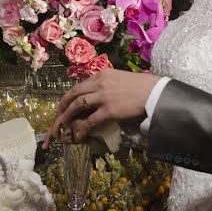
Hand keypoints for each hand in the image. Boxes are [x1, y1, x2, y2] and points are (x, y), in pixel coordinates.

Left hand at [43, 69, 159, 147]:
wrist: (155, 92)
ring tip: (60, 128)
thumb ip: (108, 85)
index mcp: (101, 74)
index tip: (63, 105)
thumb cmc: (142, 86)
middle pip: (73, 94)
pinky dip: (81, 128)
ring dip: (66, 117)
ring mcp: (103, 96)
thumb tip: (99, 95)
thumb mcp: (121, 79)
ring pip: (77, 105)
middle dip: (62, 107)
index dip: (69, 96)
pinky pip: (90, 120)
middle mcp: (99, 83)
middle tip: (56, 117)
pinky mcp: (109, 109)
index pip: (79, 86)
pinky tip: (77, 136)